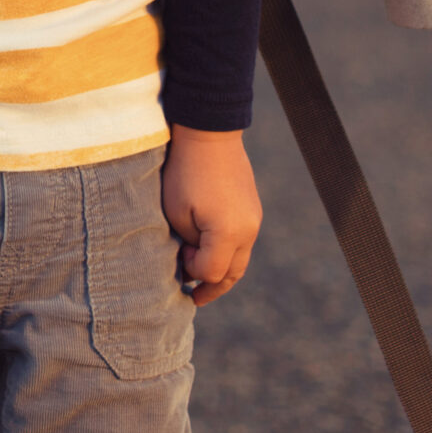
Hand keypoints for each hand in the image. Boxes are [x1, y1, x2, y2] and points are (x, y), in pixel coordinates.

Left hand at [162, 126, 260, 306]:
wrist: (209, 133)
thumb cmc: (185, 172)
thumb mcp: (177, 212)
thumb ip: (188, 244)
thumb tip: (195, 260)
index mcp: (228, 233)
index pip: (211, 272)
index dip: (190, 271)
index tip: (176, 257)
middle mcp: (248, 230)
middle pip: (233, 274)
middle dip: (212, 288)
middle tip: (194, 299)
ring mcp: (254, 219)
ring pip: (241, 259)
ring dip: (222, 272)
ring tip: (203, 282)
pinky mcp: (253, 209)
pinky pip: (242, 241)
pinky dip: (227, 253)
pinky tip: (210, 253)